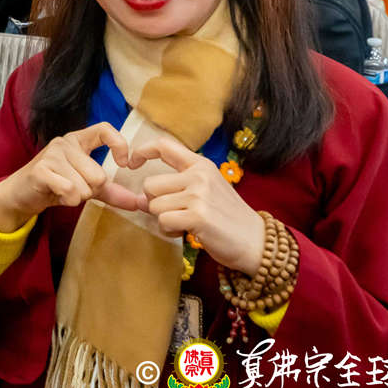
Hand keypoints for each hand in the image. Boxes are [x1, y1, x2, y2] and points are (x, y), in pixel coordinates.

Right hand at [0, 123, 137, 232]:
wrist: (21, 194)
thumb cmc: (56, 185)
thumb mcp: (87, 186)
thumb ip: (112, 192)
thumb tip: (139, 202)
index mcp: (79, 140)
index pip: (105, 129)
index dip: (119, 145)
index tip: (124, 164)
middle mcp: (65, 143)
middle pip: (99, 174)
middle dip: (91, 190)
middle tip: (75, 188)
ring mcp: (52, 155)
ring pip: (85, 186)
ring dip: (77, 197)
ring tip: (63, 191)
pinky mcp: (41, 170)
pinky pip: (69, 191)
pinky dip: (67, 199)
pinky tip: (57, 195)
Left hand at [131, 136, 264, 275]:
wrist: (256, 241)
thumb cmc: (226, 217)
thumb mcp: (205, 192)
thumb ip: (174, 189)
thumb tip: (140, 199)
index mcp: (201, 165)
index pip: (164, 146)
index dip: (142, 151)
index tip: (131, 162)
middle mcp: (199, 175)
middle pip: (150, 185)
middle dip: (156, 203)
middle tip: (177, 213)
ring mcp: (199, 195)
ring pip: (154, 205)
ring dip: (164, 219)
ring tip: (187, 223)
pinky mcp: (197, 216)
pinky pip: (163, 221)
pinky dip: (171, 230)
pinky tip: (188, 232)